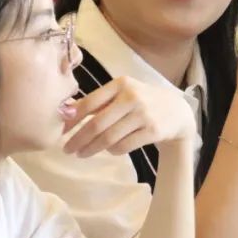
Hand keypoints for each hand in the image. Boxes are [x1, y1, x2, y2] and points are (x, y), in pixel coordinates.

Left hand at [64, 76, 195, 155]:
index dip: (72, 119)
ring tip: (81, 154)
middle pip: (97, 124)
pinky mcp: (153, 131)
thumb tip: (66, 111)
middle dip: (78, 139)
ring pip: (109, 138)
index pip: (90, 103)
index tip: (60, 131)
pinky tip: (108, 150)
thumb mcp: (123, 93)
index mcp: (121, 84)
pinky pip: (124, 146)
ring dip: (91, 148)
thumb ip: (98, 101)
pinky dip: (112, 150)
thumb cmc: (143, 101)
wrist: (177, 111)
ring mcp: (143, 114)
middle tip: (66, 149)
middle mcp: (132, 97)